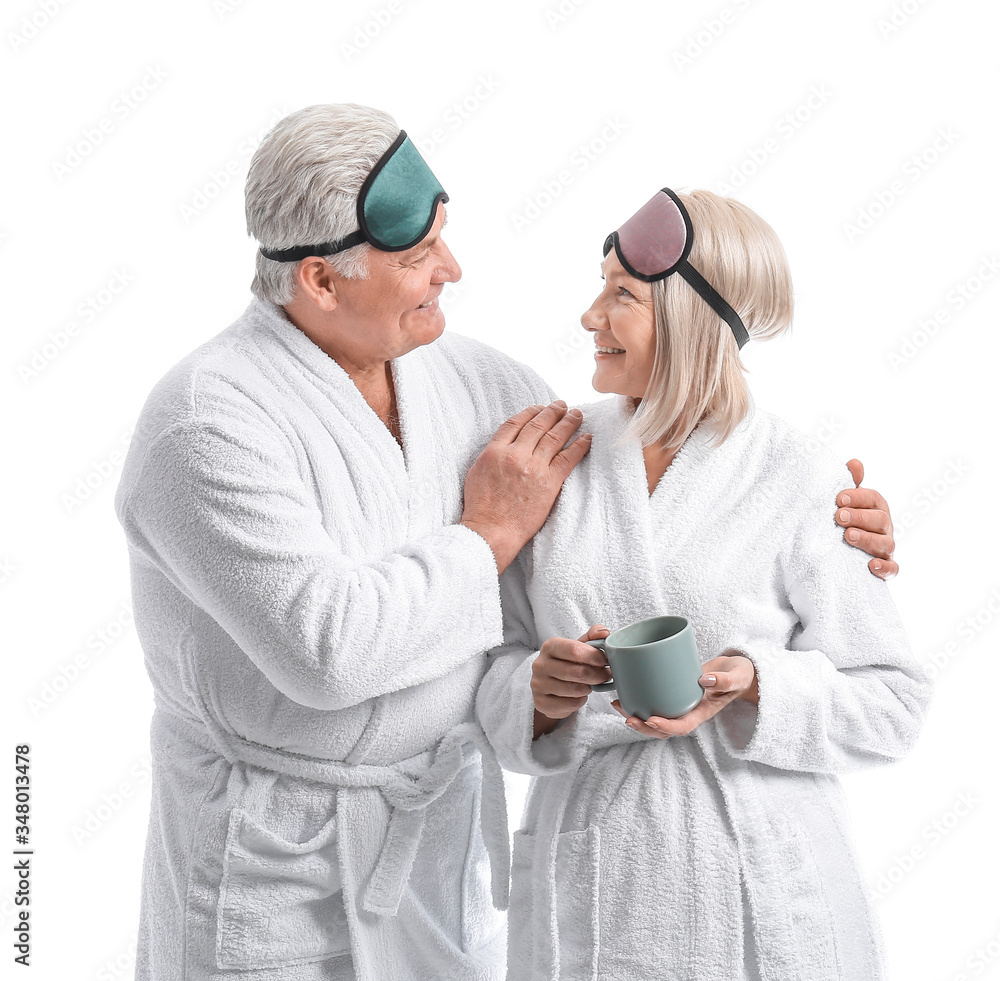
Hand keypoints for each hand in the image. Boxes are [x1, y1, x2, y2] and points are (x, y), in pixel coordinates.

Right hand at [461, 401, 591, 573]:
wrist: (491, 530)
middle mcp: (515, 455)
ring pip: (555, 437)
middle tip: (562, 405)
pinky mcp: (549, 482)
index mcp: (495, 451)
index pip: (516, 423)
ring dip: (569, 423)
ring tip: (577, 415)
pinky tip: (587, 438)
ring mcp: (533, 467)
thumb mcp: (477, 473)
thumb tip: (504, 444)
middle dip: (552, 412)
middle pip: (538, 425)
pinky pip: (569, 458)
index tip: (539, 408)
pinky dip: (580, 445)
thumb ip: (491, 454)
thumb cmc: (481, 507)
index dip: (530, 412)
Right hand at [531, 625, 611, 738]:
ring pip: (575, 690)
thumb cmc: (567, 663)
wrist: (549, 686)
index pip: (574, 650)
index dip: (594, 656)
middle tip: (605, 675)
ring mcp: (538, 684)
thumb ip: (593, 637)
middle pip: (577, 672)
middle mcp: (540, 664)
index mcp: (550, 646)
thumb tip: (604, 632)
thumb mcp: (578, 647)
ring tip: (592, 685)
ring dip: (589, 688)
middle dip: (597, 675)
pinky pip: (570, 705)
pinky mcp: (541, 703)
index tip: (605, 661)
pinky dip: (580, 701)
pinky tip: (579, 696)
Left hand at [611, 651, 756, 737]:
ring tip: (618, 705)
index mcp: (702, 713)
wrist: (736, 671)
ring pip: (654, 718)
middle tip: (627, 716)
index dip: (666, 727)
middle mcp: (688, 712)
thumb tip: (704, 680)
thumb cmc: (738, 675)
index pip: (682, 727)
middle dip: (643, 726)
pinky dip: (638, 701)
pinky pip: (654, 703)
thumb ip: (725, 680)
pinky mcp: (672, 693)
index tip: (651, 720)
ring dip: (635, 716)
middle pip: (662, 729)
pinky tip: (624, 692)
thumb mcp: (737, 676)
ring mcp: (679, 704)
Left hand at [836, 459, 897, 579]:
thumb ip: (850, 483)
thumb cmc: (845, 521)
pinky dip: (884, 568)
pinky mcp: (885, 568)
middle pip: (880, 520)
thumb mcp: (845, 502)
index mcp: (876, 508)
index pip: (873, 499)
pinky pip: (892, 570)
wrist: (840, 552)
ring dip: (867, 539)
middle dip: (860, 517)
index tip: (839, 499)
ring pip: (885, 544)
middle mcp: (884, 527)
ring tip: (848, 536)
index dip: (858, 497)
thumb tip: (854, 463)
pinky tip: (871, 565)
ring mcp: (886, 548)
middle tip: (839, 516)